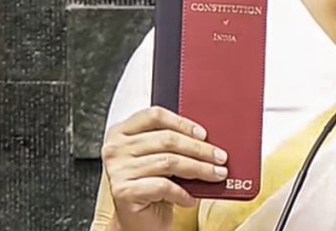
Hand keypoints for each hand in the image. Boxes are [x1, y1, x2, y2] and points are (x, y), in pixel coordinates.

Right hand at [102, 106, 228, 230]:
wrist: (136, 222)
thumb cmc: (151, 187)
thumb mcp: (161, 158)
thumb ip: (174, 144)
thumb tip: (208, 139)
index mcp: (122, 132)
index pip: (154, 116)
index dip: (182, 123)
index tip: (204, 134)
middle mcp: (115, 148)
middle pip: (166, 139)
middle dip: (199, 149)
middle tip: (220, 157)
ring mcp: (117, 170)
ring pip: (169, 162)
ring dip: (199, 169)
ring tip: (215, 175)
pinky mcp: (123, 191)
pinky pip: (163, 186)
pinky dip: (182, 192)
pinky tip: (191, 198)